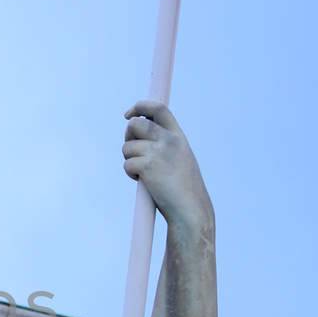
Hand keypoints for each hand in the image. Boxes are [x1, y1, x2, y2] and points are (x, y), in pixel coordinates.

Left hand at [122, 102, 212, 233]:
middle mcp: (169, 140)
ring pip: (127, 147)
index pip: (158, 109)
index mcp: (178, 137)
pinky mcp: (147, 166)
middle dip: (128, 136)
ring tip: (144, 174)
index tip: (129, 114)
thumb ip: (165, 145)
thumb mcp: (180, 159)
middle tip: (132, 150)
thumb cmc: (183, 189)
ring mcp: (158, 152)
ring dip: (130, 160)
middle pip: (136, 124)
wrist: (190, 210)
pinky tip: (144, 183)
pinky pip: (127, 164)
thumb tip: (138, 136)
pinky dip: (130, 174)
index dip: (140, 106)